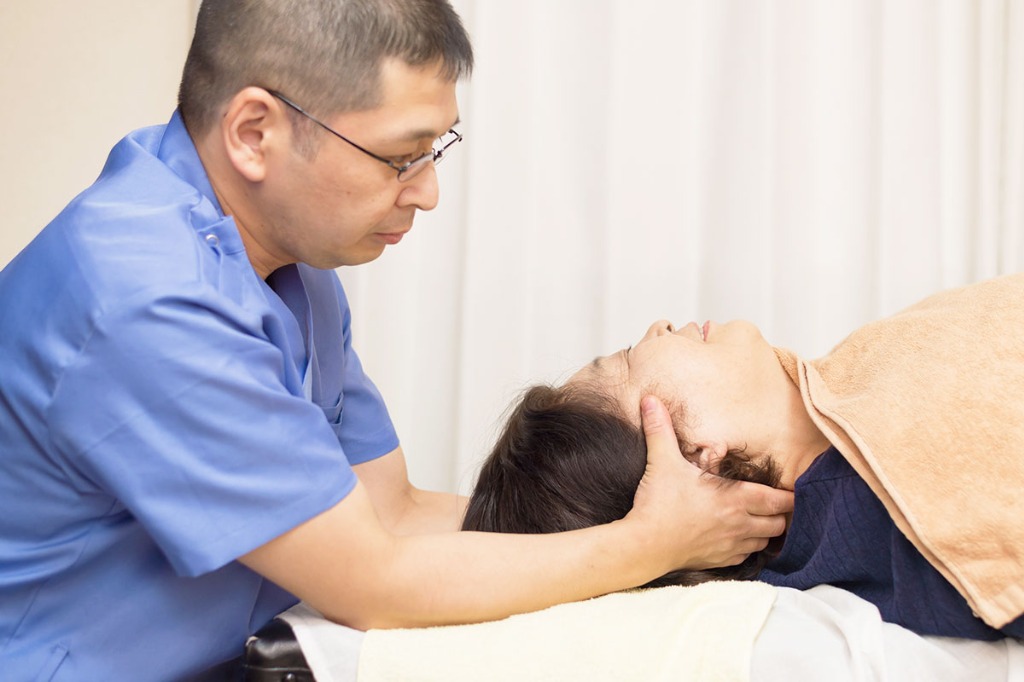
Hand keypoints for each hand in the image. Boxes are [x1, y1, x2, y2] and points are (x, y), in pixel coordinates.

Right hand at [627, 395, 792, 571]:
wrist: (645, 545)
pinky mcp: (720, 561)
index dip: (790, 496)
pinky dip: (747, 547)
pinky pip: (747, 556)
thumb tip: (650, 400)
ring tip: (758, 519)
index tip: (792, 491)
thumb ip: (660, 429)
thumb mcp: (662, 460)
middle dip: (780, 514)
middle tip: (774, 503)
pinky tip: (736, 537)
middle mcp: (740, 523)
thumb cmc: (659, 503)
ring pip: (765, 541)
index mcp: (735, 498)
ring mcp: (731, 545)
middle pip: (779, 523)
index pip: (780, 500)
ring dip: (765, 531)